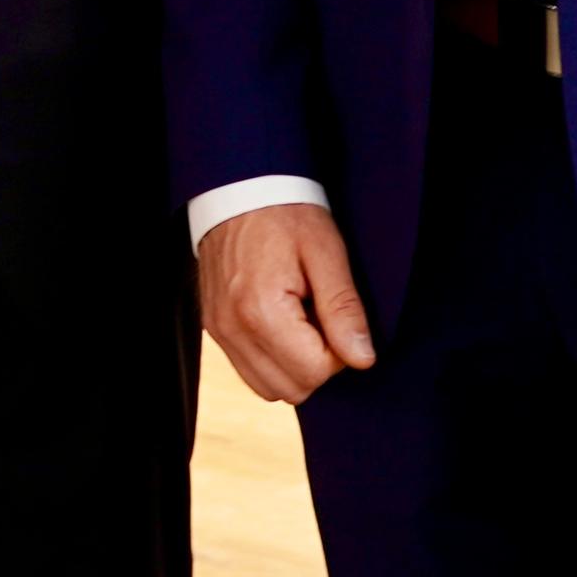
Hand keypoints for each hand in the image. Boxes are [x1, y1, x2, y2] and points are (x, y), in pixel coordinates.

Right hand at [197, 202, 378, 405]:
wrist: (237, 187)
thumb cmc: (284, 212)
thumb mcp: (326, 251)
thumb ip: (343, 309)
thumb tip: (362, 359)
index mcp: (261, 311)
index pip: (315, 372)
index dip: (339, 351)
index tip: (335, 311)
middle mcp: (232, 329)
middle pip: (292, 389)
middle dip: (317, 363)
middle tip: (320, 315)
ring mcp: (219, 331)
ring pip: (269, 388)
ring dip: (294, 366)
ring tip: (301, 318)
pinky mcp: (214, 328)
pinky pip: (249, 371)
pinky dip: (272, 360)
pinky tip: (281, 323)